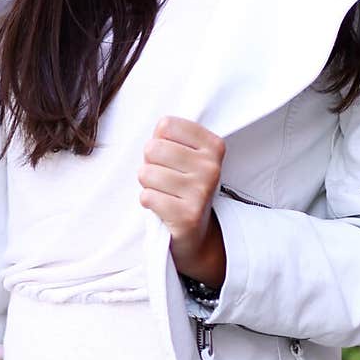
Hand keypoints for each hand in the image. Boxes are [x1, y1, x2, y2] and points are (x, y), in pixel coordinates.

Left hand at [138, 116, 226, 285]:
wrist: (198, 234)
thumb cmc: (185, 188)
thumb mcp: (187, 157)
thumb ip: (171, 138)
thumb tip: (157, 133)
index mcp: (213, 146)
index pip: (166, 124)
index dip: (159, 141)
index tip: (172, 158)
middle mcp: (211, 167)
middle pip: (153, 148)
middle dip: (150, 164)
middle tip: (165, 178)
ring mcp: (201, 192)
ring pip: (146, 173)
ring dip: (148, 185)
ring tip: (165, 193)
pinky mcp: (187, 215)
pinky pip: (146, 197)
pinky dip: (148, 202)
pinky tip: (163, 208)